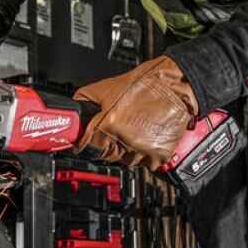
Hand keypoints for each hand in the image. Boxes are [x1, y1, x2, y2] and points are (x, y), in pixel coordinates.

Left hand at [73, 56, 198, 170]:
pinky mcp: (159, 154)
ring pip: (125, 162)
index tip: (85, 145)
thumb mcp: (104, 87)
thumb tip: (73, 115)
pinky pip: (146, 164)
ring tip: (132, 132)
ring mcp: (143, 149)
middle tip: (113, 133)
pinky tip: (145, 138)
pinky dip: (144, 154)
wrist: (174, 84)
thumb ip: (83, 102)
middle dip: (106, 146)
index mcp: (108, 124)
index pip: (87, 148)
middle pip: (106, 156)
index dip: (85, 145)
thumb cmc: (143, 83)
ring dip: (126, 151)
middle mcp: (125, 140)